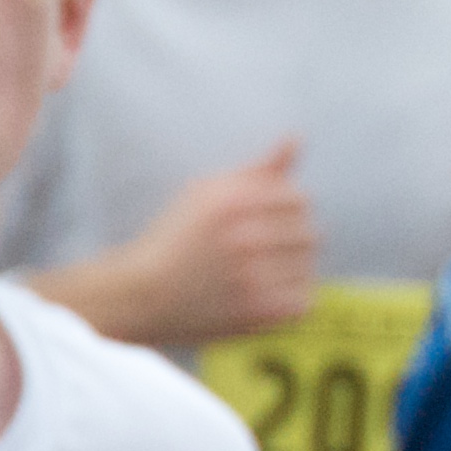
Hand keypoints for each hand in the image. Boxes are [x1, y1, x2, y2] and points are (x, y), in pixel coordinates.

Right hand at [95, 143, 318, 346]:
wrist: (141, 295)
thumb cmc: (176, 238)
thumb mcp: (207, 192)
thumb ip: (258, 169)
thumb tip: (297, 137)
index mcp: (233, 201)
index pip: (299, 200)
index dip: (286, 214)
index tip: (264, 225)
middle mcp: (244, 236)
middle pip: (309, 234)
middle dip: (290, 242)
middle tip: (260, 254)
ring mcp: (252, 277)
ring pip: (306, 269)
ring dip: (289, 272)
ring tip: (256, 276)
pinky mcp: (256, 313)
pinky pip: (302, 302)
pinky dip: (287, 301)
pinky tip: (260, 297)